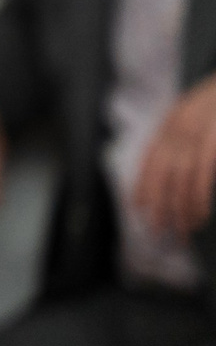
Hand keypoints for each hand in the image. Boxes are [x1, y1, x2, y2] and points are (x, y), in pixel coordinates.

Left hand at [136, 74, 215, 242]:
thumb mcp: (195, 114)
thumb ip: (182, 137)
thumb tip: (176, 169)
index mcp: (171, 123)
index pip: (150, 160)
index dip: (143, 185)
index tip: (137, 208)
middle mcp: (177, 129)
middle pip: (161, 175)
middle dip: (159, 206)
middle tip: (158, 232)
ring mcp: (195, 135)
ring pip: (180, 180)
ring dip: (180, 209)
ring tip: (184, 230)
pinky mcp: (212, 142)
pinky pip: (201, 176)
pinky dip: (199, 198)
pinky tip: (199, 214)